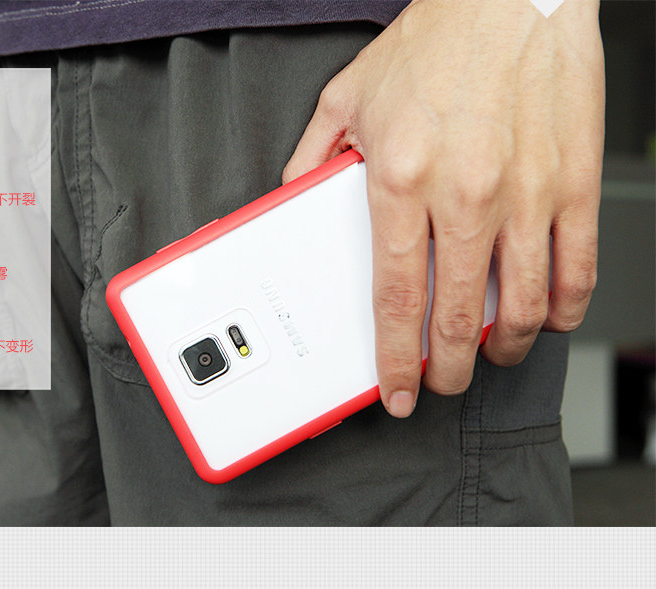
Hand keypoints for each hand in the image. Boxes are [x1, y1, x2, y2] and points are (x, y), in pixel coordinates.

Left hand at [283, 0, 604, 416]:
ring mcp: (527, 193)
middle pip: (458, 317)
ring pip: (523, 306)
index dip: (395, 357)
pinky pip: (577, 267)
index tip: (397, 388)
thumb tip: (292, 200)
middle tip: (440, 381)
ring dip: (506, 348)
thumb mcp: (349, 96)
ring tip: (491, 356)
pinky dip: (564, 307)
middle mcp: (466, 194)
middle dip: (447, 369)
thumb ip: (313, 159)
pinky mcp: (573, 182)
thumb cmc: (436, 42)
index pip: (395, 296)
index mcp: (402, 178)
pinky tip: (549, 318)